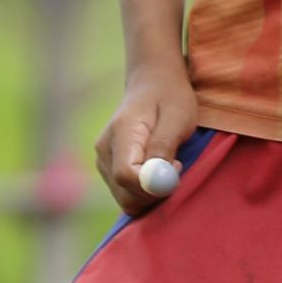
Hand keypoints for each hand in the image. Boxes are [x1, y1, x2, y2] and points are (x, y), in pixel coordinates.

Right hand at [96, 62, 201, 214]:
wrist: (153, 84)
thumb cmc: (170, 97)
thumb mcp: (177, 116)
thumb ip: (164, 146)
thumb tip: (157, 180)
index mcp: (120, 133)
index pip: (126, 175)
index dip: (154, 183)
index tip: (177, 166)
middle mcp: (105, 150)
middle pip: (125, 194)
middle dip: (155, 192)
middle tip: (177, 166)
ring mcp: (104, 161)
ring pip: (126, 198)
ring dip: (152, 192)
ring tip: (169, 163)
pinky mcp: (109, 169)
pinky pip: (127, 194)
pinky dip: (146, 191)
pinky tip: (158, 169)